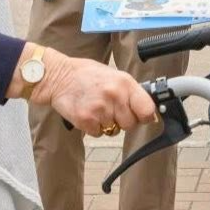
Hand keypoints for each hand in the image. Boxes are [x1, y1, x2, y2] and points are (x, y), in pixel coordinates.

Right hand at [27, 49, 156, 136]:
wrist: (59, 76)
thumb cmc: (88, 75)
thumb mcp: (115, 76)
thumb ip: (131, 92)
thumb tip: (149, 110)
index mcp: (125, 83)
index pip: (147, 109)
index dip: (146, 116)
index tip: (143, 117)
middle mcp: (114, 96)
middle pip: (131, 124)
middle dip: (124, 121)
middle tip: (112, 110)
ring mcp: (100, 109)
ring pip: (114, 130)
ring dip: (108, 124)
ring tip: (98, 108)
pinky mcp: (85, 120)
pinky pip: (98, 133)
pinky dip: (94, 127)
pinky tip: (88, 113)